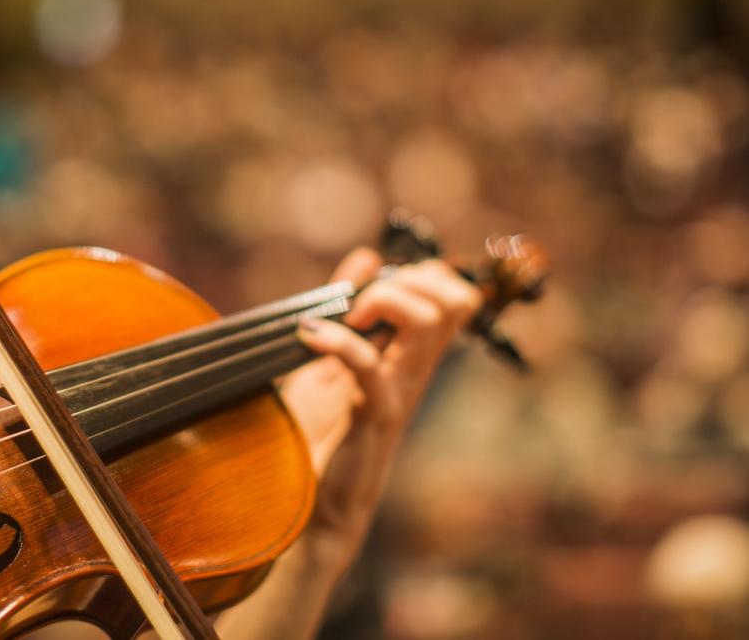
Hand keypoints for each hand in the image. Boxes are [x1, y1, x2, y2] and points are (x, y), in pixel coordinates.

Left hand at [282, 247, 482, 575]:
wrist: (307, 506)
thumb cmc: (318, 432)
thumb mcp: (328, 357)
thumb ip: (348, 309)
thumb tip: (366, 257)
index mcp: (408, 356)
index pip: (452, 296)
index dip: (421, 274)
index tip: (370, 289)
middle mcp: (414, 371)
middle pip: (455, 300)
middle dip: (410, 279)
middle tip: (365, 303)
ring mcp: (398, 392)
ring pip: (430, 321)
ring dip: (384, 300)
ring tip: (348, 317)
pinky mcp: (373, 416)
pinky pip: (371, 365)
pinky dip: (337, 339)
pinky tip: (306, 335)